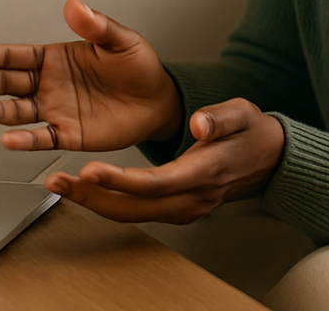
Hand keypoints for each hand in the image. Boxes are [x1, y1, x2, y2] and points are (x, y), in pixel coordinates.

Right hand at [0, 0, 180, 151]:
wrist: (159, 100)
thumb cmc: (138, 66)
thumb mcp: (120, 40)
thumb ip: (96, 26)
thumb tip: (74, 4)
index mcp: (54, 57)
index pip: (15, 56)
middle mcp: (48, 84)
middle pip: (7, 83)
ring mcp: (56, 110)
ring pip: (18, 112)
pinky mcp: (69, 135)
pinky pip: (42, 138)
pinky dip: (24, 140)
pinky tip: (7, 140)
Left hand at [43, 98, 284, 223]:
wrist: (270, 160)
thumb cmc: (253, 133)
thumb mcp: (244, 112)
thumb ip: (220, 118)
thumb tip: (199, 123)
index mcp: (205, 172)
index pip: (156, 183)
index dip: (121, 181)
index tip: (91, 171)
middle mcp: (193, 198)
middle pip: (135, 208)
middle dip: (93, 198)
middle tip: (58, 182)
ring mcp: (186, 208)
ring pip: (133, 215)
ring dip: (95, 202)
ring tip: (61, 185)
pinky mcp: (179, 208)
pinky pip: (139, 211)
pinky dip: (110, 202)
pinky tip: (88, 189)